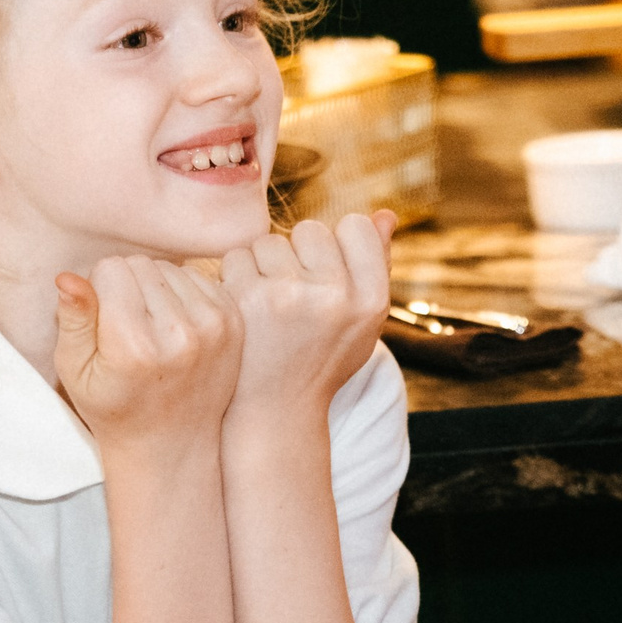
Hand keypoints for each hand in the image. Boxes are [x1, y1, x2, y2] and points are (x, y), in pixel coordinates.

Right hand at [53, 257, 242, 456]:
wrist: (171, 442)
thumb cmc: (113, 406)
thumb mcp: (76, 371)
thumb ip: (73, 321)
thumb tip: (68, 277)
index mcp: (135, 348)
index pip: (110, 268)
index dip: (98, 289)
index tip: (102, 322)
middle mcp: (180, 334)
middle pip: (141, 264)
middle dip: (127, 286)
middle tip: (126, 327)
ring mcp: (214, 327)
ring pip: (170, 267)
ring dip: (155, 288)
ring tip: (151, 329)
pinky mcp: (234, 321)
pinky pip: (197, 277)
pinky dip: (182, 293)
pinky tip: (174, 327)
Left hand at [220, 210, 395, 433]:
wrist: (273, 409)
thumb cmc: (322, 359)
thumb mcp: (363, 323)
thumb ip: (377, 267)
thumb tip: (384, 213)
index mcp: (371, 299)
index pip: (356, 227)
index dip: (337, 245)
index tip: (325, 273)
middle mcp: (336, 296)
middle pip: (310, 230)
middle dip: (298, 254)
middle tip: (292, 294)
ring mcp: (291, 296)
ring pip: (271, 241)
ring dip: (264, 265)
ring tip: (268, 304)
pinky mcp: (248, 298)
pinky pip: (238, 256)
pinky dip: (236, 276)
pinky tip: (244, 307)